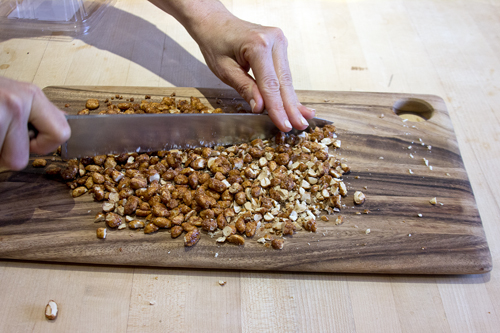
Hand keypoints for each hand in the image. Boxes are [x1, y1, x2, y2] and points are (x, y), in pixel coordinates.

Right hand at [0, 77, 70, 169]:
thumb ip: (34, 117)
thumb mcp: (13, 98)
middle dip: (4, 154)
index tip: (28, 142)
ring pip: (1, 160)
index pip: (61, 134)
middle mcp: (16, 102)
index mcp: (31, 95)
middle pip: (20, 159)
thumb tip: (54, 139)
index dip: (44, 147)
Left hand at [149, 0, 314, 131]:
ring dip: (292, 101)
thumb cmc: (215, 43)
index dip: (277, 108)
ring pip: (287, 79)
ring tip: (302, 120)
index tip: (284, 125)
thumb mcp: (225, 70)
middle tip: (300, 127)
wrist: (214, 22)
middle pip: (284, 82)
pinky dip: (287, 90)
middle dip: (291, 108)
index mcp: (258, 46)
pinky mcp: (280, 46)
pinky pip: (284, 72)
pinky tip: (298, 105)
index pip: (270, 84)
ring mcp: (279, 41)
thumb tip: (261, 108)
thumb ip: (245, 88)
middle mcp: (274, 41)